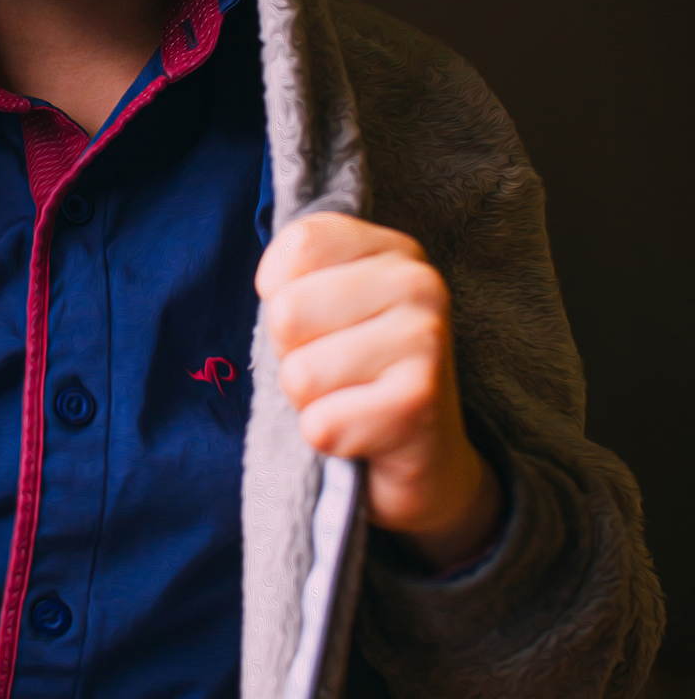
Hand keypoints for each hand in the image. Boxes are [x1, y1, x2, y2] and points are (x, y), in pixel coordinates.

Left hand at [256, 214, 502, 570]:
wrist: (425, 455)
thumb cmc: (357, 373)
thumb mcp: (328, 306)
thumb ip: (296, 279)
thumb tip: (272, 296)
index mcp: (393, 250)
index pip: (299, 243)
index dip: (280, 291)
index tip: (317, 320)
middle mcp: (419, 283)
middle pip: (287, 312)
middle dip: (291, 354)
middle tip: (335, 369)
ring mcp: (426, 341)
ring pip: (299, 374)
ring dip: (309, 401)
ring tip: (350, 399)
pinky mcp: (420, 403)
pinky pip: (320, 425)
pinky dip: (327, 439)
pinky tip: (365, 432)